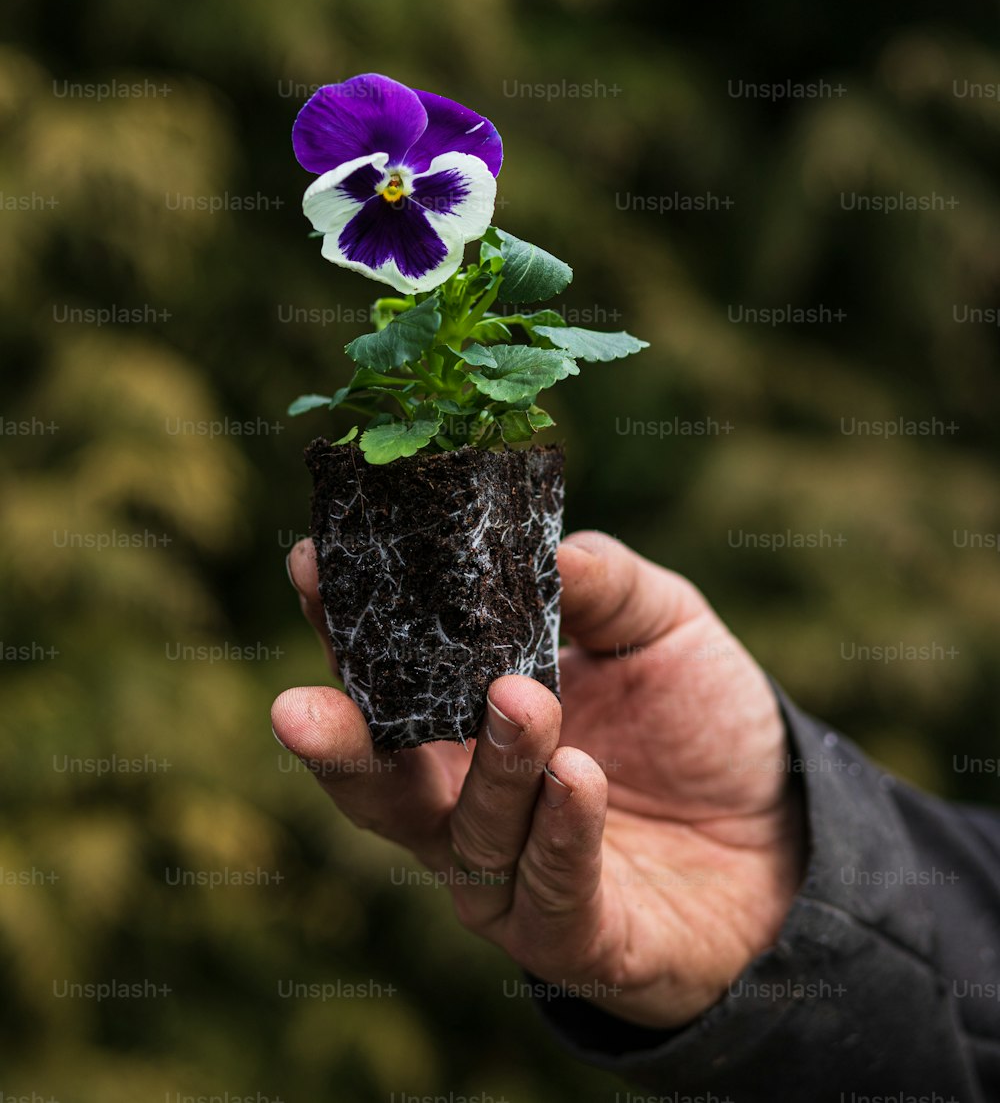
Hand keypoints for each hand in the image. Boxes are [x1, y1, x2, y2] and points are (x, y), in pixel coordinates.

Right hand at [272, 531, 805, 1028]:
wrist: (793, 836)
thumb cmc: (704, 721)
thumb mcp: (664, 625)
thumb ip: (603, 584)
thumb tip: (546, 548)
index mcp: (469, 717)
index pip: (386, 674)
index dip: (343, 625)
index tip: (310, 566)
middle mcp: (468, 801)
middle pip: (380, 780)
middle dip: (339, 742)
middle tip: (303, 705)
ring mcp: (513, 876)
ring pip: (468, 831)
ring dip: (492, 766)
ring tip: (522, 701)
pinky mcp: (575, 935)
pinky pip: (551, 886)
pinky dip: (560, 830)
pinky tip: (579, 775)